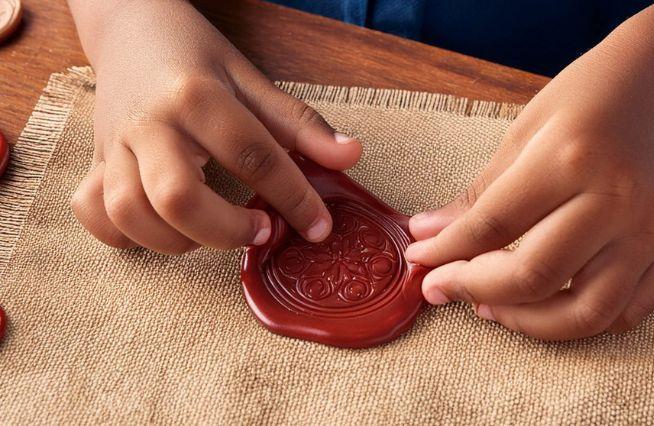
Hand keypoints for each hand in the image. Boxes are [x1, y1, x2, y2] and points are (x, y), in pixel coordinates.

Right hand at [69, 0, 360, 253]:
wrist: (132, 31)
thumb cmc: (196, 59)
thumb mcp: (253, 81)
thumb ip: (300, 124)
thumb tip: (351, 156)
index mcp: (196, 96)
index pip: (252, 155)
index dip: (294, 198)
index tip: (319, 228)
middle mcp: (148, 123)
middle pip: (177, 198)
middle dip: (226, 231)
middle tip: (261, 231)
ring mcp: (112, 145)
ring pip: (130, 214)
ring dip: (178, 240)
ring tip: (213, 231)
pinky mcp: (93, 163)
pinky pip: (95, 216)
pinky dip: (128, 236)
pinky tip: (163, 227)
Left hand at [405, 65, 653, 339]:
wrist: (653, 88)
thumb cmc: (581, 104)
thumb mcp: (520, 136)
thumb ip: (478, 196)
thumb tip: (427, 237)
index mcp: (570, 158)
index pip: (494, 226)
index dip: (448, 253)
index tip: (421, 264)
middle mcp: (618, 198)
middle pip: (536, 276)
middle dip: (477, 291)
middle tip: (447, 288)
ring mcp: (653, 228)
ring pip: (586, 312)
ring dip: (529, 323)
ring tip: (494, 306)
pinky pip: (627, 313)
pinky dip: (582, 321)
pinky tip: (548, 306)